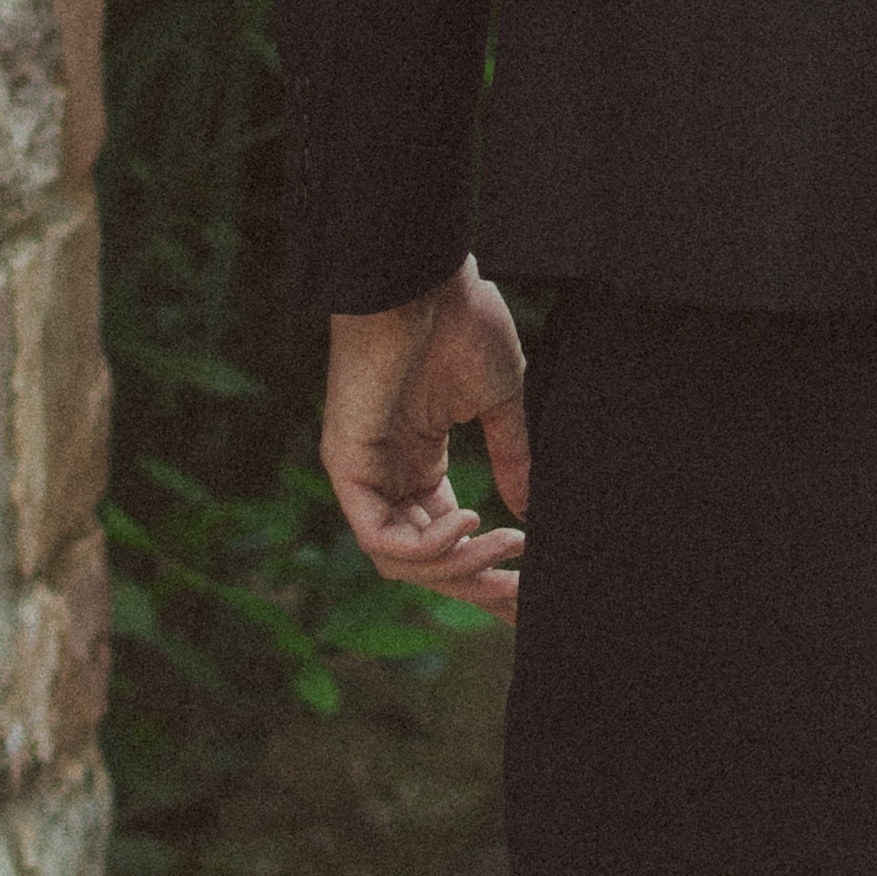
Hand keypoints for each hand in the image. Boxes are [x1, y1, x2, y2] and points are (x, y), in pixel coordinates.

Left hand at [323, 257, 530, 620]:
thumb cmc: (459, 322)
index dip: (484, 571)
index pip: (445, 541)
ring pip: (400, 562)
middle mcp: (387, 478)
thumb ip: (511, 456)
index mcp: (419, 465)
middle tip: (523, 596)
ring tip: (507, 548)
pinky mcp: (347, 468)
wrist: (424, 279)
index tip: (528, 594)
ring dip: (458, 566)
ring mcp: (364, 476)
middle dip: (475, 586)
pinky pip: (380, 538)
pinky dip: (427, 544)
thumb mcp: (499, 400)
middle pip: (423, 564)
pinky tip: (468, 520)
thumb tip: (529, 509)